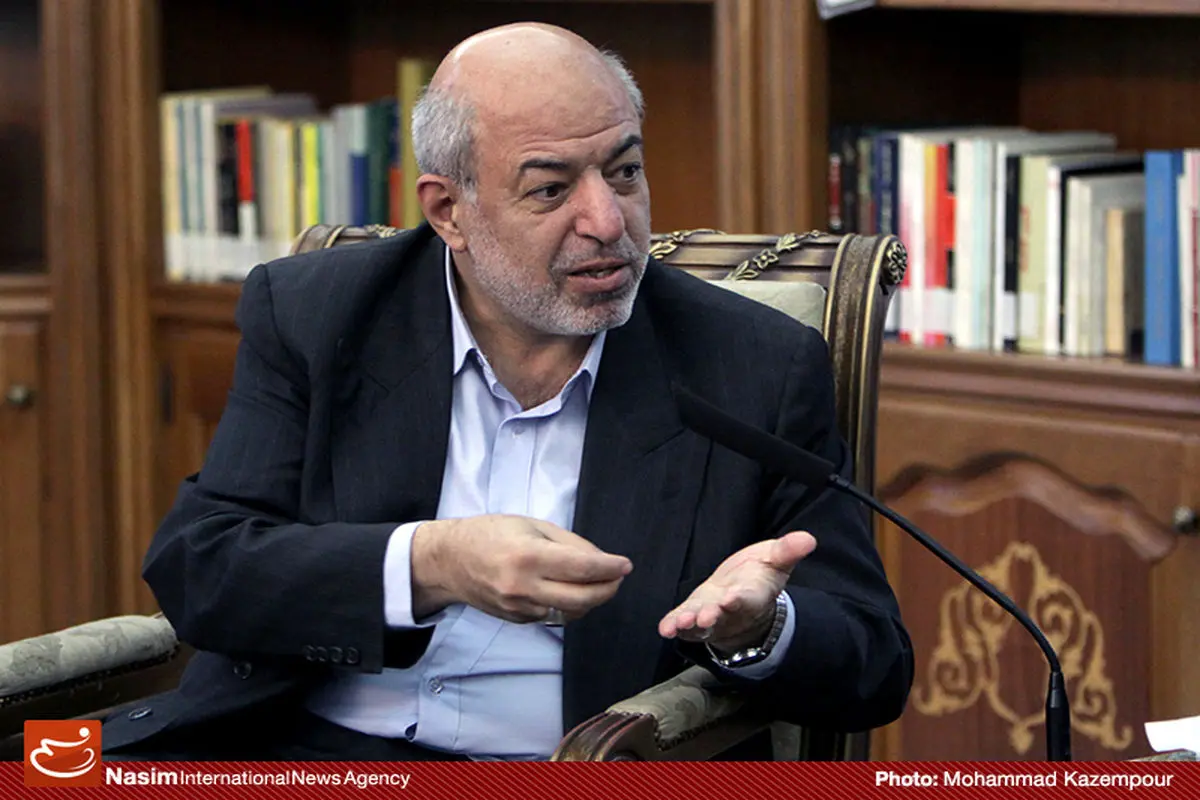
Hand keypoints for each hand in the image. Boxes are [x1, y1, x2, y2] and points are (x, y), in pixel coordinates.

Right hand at [411, 514, 631, 622]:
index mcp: (528, 557)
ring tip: (597, 583)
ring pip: (571, 613)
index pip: (582, 568)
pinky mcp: (517, 620)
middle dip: (607, 589)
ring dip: (591, 600)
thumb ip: (569, 543)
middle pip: (582, 599)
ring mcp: (519, 608)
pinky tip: (568, 590)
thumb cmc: (490, 534)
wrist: (449, 561)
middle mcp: (523, 587)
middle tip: (617, 578)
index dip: (610, 568)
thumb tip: (601, 561)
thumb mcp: (532, 525)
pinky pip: (553, 616)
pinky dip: (568, 605)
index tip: (625, 564)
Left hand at [658, 531, 815, 652]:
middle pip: (722, 615)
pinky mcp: (693, 617)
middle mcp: (730, 611)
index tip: (731, 598)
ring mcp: (711, 617)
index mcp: (752, 594)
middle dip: (712, 615)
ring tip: (681, 623)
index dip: (739, 599)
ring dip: (690, 623)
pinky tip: (665, 628)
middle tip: (704, 617)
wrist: (742, 597)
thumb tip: (809, 538)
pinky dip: (673, 626)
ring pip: (700, 624)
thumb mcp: (775, 560)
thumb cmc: (758, 576)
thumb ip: (787, 551)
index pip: (747, 598)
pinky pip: (682, 624)